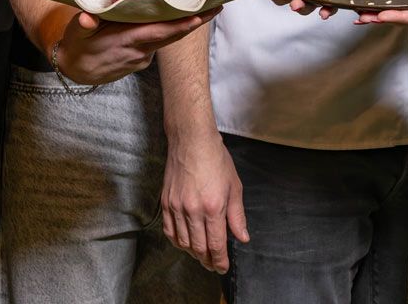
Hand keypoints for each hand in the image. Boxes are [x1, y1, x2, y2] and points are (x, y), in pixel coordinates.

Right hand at [57, 8, 219, 84]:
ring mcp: (142, 58)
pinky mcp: (141, 61)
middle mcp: (139, 51)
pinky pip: (158, 43)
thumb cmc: (77, 46)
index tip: (200, 16)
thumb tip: (87, 19)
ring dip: (184, 25)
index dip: (181, 26)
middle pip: (173, 36)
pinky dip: (168, 31)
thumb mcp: (76, 32)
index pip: (159, 32)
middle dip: (196, 21)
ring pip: (167, 39)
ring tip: (204, 6)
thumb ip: (84, 24)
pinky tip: (176, 18)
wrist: (75, 70)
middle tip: (218, 6)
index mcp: (126, 41)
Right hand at [162, 131, 248, 272]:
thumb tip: (242, 237)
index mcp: (213, 207)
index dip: (220, 261)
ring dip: (193, 253)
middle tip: (213, 265)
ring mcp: (176, 207)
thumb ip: (237, 216)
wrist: (191, 140)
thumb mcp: (234, 186)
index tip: (223, 268)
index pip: (216, 245)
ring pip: (183, 242)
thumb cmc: (215, 159)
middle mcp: (193, 210)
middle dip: (208, 261)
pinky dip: (177, 241)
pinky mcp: (166, 202)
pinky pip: (169, 230)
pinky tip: (184, 243)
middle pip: (198, 248)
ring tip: (201, 256)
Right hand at [266, 0, 338, 19]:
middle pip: (291, 3)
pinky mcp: (332, 2)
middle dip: (290, 3)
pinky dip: (326, 11)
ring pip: (307, 8)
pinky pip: (328, 9)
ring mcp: (316, 0)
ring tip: (301, 5)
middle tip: (292, 3)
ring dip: (303, 8)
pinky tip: (324, 12)